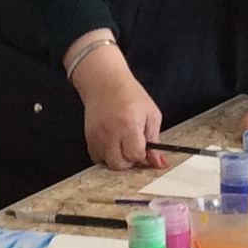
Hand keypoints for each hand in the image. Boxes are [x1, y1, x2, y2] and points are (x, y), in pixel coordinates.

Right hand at [73, 44, 164, 169]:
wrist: (104, 82)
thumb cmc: (130, 95)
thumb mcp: (151, 114)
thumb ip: (154, 140)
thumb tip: (158, 163)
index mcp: (129, 125)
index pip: (135, 155)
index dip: (143, 157)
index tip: (147, 152)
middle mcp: (111, 133)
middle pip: (119, 165)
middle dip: (130, 163)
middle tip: (135, 152)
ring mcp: (97, 137)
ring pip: (107, 164)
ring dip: (118, 160)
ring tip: (124, 147)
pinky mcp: (88, 139)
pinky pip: (98, 159)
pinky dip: (107, 157)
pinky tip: (114, 145)